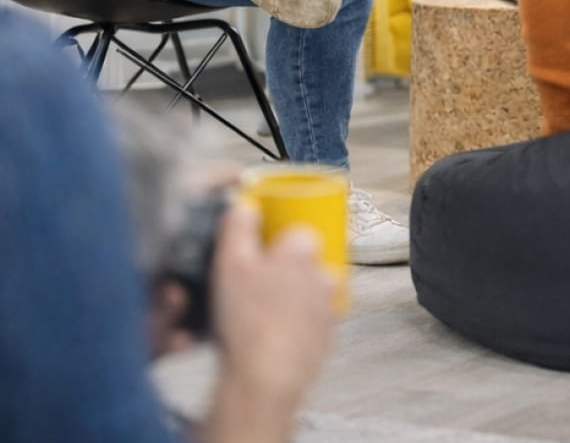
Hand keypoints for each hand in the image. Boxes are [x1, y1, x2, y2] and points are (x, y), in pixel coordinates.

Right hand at [203, 200, 336, 426]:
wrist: (266, 376)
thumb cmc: (247, 319)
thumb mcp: (229, 264)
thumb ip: (238, 228)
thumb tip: (245, 203)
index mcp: (303, 249)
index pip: (298, 230)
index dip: (277, 238)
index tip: (262, 248)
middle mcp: (326, 272)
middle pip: (306, 260)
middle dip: (285, 267)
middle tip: (256, 283)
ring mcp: (330, 305)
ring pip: (311, 289)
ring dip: (293, 295)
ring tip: (262, 311)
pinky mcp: (328, 334)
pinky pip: (313, 319)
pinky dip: (297, 321)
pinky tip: (273, 331)